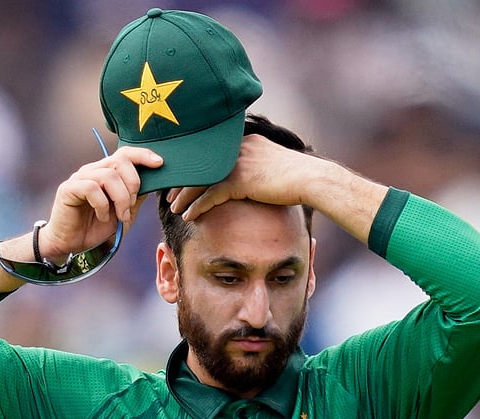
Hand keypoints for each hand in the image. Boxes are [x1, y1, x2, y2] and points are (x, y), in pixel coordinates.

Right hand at [42, 146, 162, 258]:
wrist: (73, 245)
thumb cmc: (97, 227)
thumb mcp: (125, 212)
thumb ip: (137, 196)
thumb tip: (155, 180)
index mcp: (107, 172)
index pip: (125, 153)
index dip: (143, 155)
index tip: (160, 163)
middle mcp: (93, 170)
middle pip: (120, 161)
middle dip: (133, 184)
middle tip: (131, 206)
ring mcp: (80, 178)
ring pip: (108, 175)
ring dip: (120, 198)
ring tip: (119, 215)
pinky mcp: (68, 189)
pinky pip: (91, 188)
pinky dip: (102, 205)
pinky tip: (102, 216)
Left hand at [166, 134, 317, 220]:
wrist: (310, 179)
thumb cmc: (295, 176)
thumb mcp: (272, 163)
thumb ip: (255, 164)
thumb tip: (247, 177)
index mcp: (243, 141)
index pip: (209, 154)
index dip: (193, 168)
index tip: (181, 179)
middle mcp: (236, 148)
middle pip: (201, 165)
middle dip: (183, 181)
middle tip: (169, 194)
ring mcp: (237, 163)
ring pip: (201, 180)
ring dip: (185, 196)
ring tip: (174, 208)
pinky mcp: (240, 180)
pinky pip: (211, 195)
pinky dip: (197, 207)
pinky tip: (188, 216)